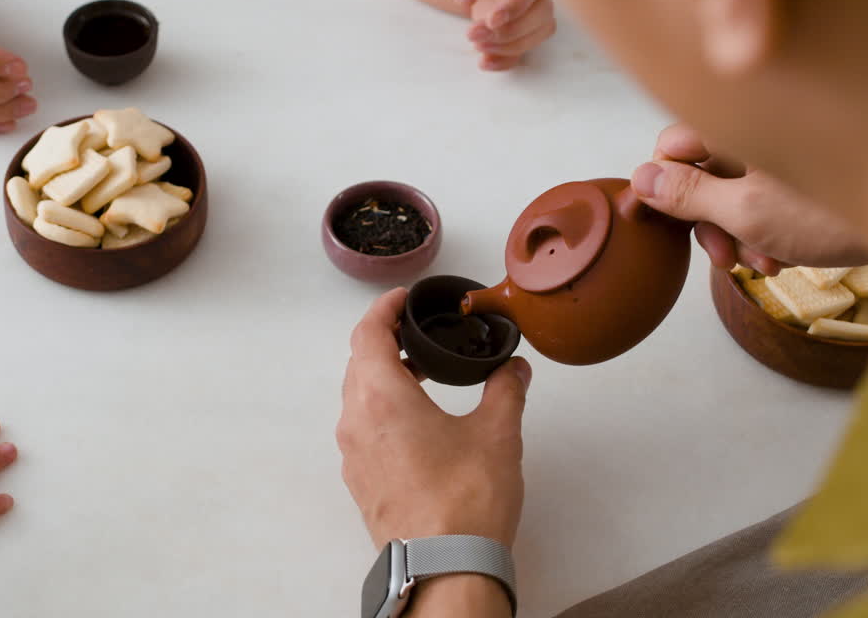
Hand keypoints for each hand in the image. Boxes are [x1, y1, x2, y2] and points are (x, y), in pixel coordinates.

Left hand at [337, 289, 530, 548]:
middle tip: (418, 334)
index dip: (384, 309)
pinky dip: (382, 411)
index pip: (366, 333)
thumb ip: (506, 389)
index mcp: (380, 397)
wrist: (446, 567)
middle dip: (385, 342)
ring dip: (384, 378)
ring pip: (358, 398)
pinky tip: (418, 422)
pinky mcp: (360, 482)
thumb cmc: (466, 500)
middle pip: (358, 364)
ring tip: (423, 375)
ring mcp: (353, 455)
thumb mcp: (498, 433)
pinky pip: (362, 430)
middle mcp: (355, 421)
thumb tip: (514, 368)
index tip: (405, 300)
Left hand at [359, 0, 554, 69]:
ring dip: (514, 45)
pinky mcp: (487, 15)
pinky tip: (484, 61)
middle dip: (515, 30)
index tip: (491, 20)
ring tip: (479, 49)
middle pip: (541, 9)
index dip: (519, 3)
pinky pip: (513, 40)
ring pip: (535, 27)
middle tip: (475, 36)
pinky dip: (507, 56)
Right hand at [631, 124, 867, 273]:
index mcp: (741, 126)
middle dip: (709, 221)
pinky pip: (766, 200)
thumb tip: (639, 179)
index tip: (669, 222)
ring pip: (734, 193)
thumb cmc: (836, 214)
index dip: (665, 187)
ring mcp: (784, 154)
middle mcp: (759, 132)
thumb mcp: (746, 212)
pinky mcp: (805, 177)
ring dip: (739, 233)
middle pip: (703, 173)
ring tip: (766, 261)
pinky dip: (768, 229)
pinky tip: (786, 254)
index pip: (672, 145)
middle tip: (724, 255)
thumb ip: (688, 195)